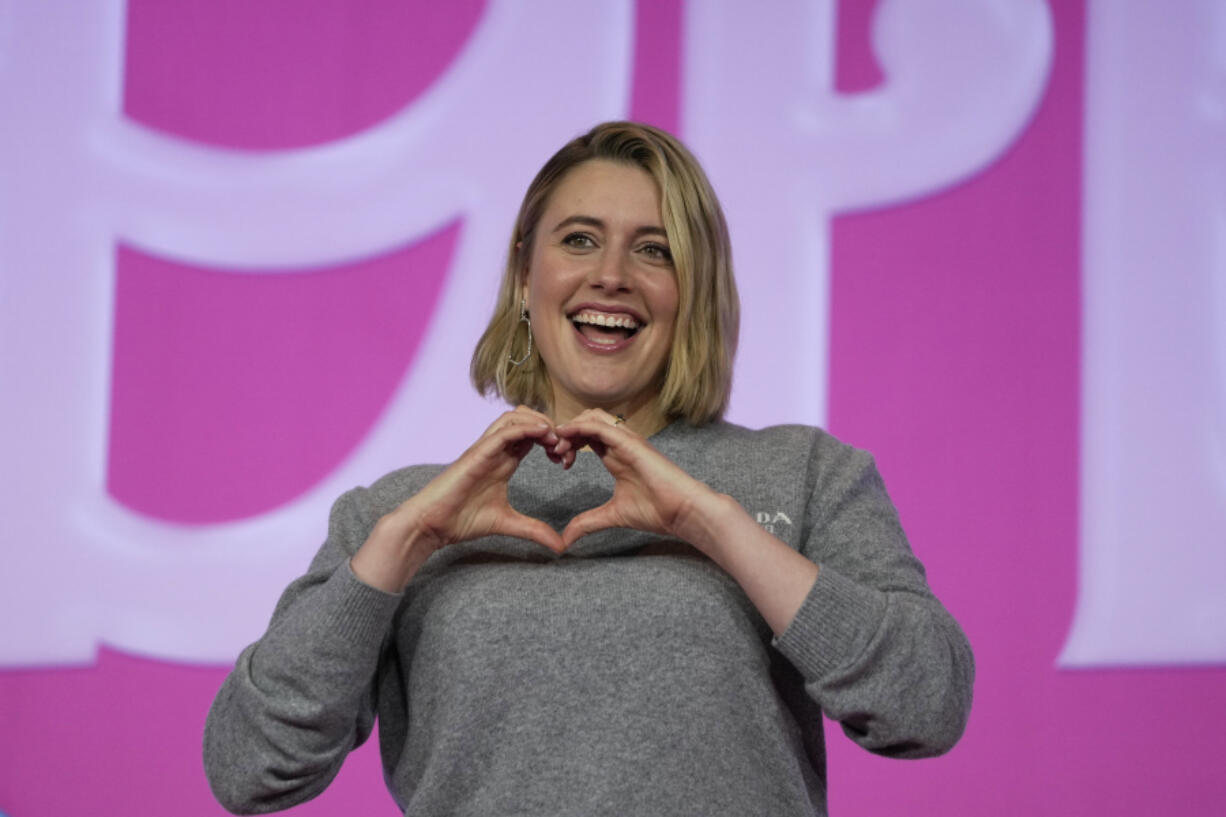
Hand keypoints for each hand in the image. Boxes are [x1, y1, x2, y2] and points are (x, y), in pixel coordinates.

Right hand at [352, 406, 565, 590]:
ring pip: (514, 417)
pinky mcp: (476, 453)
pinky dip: (525, 427)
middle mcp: (496, 450)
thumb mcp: (508, 523)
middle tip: (566, 446)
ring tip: (556, 439)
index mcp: (504, 461)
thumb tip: (560, 546)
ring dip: (539, 422)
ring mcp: (485, 449)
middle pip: (526, 418)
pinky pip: (503, 431)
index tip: (568, 458)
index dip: (554, 440)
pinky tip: (544, 434)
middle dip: (550, 426)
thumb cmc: (461, 520)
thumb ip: (534, 530)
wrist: (431, 524)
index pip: (533, 436)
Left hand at [553, 410, 725, 550]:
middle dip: (566, 433)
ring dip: (571, 428)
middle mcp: (621, 444)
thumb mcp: (612, 515)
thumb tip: (565, 539)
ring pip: (593, 417)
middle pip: (587, 421)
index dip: (568, 443)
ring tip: (559, 447)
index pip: (586, 436)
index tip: (558, 462)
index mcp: (616, 456)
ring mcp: (627, 441)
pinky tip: (566, 437)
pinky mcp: (632, 443)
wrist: (682, 511)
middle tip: (555, 453)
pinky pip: (602, 426)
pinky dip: (581, 427)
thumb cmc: (657, 511)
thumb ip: (587, 522)